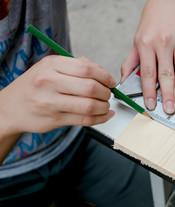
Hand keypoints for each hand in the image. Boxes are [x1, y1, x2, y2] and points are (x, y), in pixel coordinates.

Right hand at [0, 55, 115, 135]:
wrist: (9, 108)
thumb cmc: (34, 86)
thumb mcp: (49, 68)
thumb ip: (76, 66)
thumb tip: (101, 70)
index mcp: (50, 65)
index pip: (86, 68)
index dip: (104, 76)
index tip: (110, 81)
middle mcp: (49, 82)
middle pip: (90, 87)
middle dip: (106, 92)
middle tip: (108, 94)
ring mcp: (50, 103)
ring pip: (89, 106)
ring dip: (104, 107)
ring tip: (105, 105)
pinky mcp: (54, 120)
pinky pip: (85, 120)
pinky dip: (101, 118)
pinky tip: (105, 115)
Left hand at [121, 0, 174, 113]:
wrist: (165, 2)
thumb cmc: (151, 24)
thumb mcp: (137, 41)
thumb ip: (131, 62)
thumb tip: (124, 81)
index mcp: (146, 44)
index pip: (147, 72)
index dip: (148, 91)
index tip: (151, 105)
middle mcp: (163, 43)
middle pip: (166, 73)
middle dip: (168, 94)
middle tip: (170, 109)